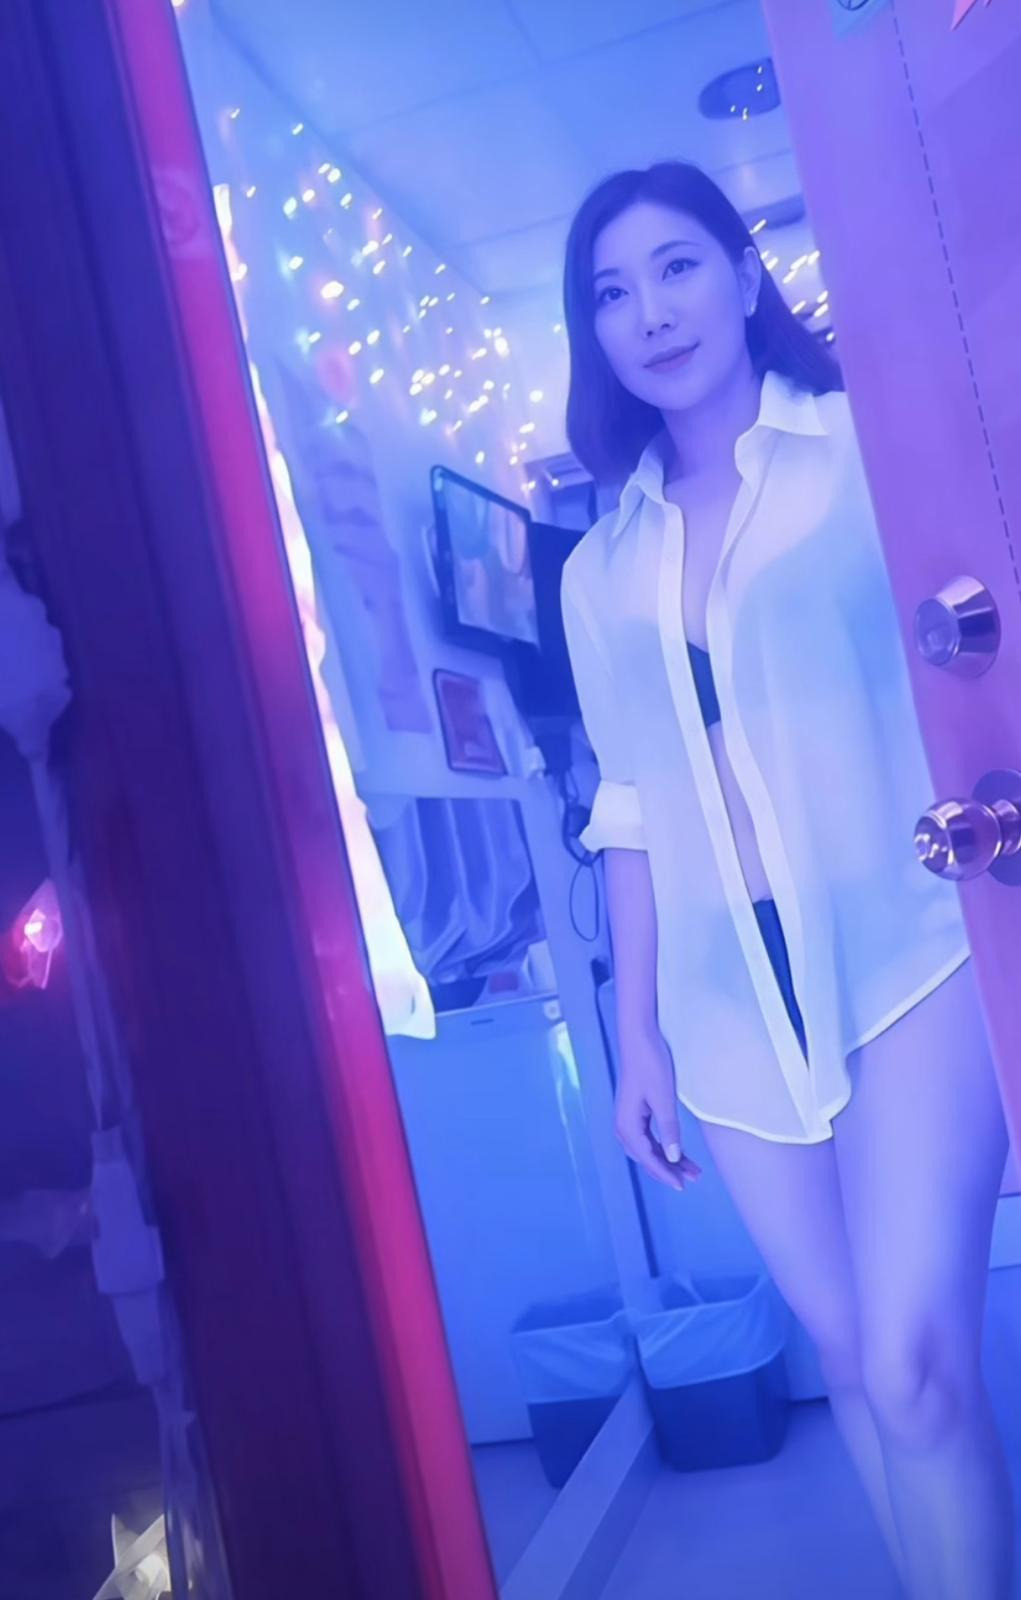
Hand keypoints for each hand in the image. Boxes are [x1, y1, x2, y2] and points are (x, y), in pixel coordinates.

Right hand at [615, 1024, 701, 1191]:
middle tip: (693, 1178)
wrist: (639, 1036)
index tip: (683, 1185)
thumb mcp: (663, 1099)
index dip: (665, 1173)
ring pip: (648, 1148)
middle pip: (646, 1156)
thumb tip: (673, 1158)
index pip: (648, 1157)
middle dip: (669, 1169)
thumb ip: (669, 1130)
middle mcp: (622, 1124)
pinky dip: (663, 1146)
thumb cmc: (651, 1064)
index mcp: (626, 1124)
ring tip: (692, 1169)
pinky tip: (677, 1151)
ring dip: (668, 1159)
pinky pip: (648, 1137)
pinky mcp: (634, 1110)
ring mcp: (627, 1117)